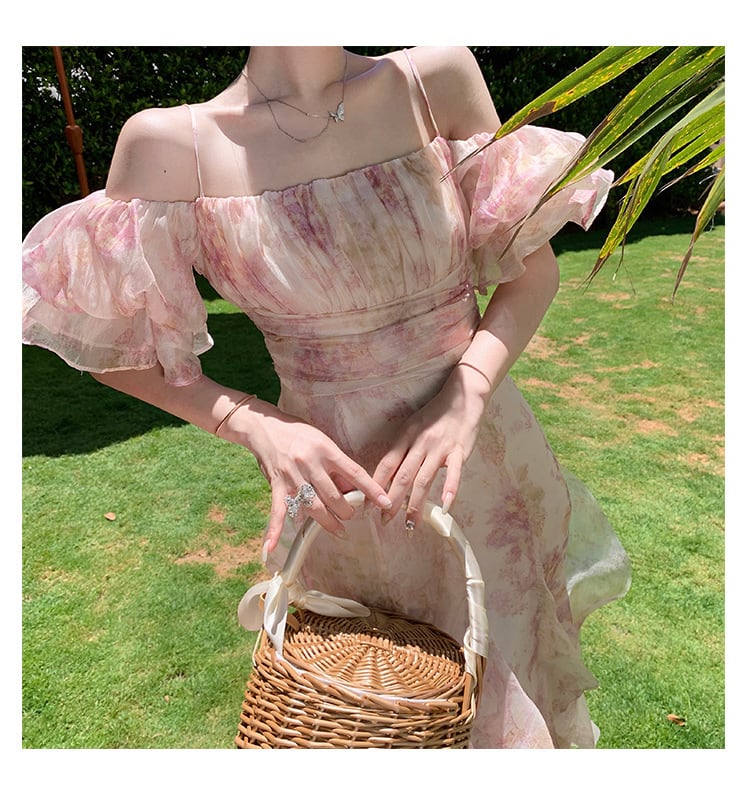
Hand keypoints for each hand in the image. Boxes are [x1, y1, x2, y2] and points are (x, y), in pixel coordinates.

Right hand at [227, 401, 392, 556]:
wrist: (266, 427)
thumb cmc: (300, 434)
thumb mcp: (325, 442)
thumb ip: (338, 465)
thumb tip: (352, 488)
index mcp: (326, 450)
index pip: (354, 473)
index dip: (371, 489)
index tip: (385, 502)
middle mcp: (310, 463)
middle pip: (333, 496)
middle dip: (346, 511)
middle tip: (352, 515)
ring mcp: (292, 476)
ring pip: (313, 506)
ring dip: (328, 522)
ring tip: (340, 530)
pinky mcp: (276, 485)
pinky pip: (277, 510)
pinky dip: (275, 529)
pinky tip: (272, 546)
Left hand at [372, 363, 488, 527]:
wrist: (462, 398)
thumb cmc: (434, 415)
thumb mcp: (411, 427)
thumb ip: (401, 450)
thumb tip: (385, 476)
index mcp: (405, 437)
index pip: (386, 465)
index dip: (375, 486)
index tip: (368, 506)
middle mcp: (420, 443)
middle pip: (403, 476)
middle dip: (392, 501)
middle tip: (385, 521)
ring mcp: (440, 448)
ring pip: (424, 480)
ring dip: (415, 505)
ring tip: (409, 525)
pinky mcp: (460, 451)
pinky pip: (454, 473)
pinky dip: (450, 490)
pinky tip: (445, 507)